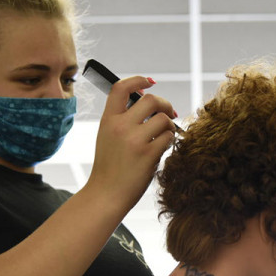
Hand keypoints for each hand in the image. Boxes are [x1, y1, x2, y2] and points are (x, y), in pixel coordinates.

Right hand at [86, 76, 176, 209]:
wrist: (106, 195)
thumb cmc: (110, 168)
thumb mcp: (108, 137)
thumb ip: (123, 120)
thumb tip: (150, 103)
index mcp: (108, 120)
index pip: (120, 88)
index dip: (138, 80)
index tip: (150, 83)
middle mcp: (120, 126)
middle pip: (150, 100)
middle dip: (165, 104)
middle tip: (170, 113)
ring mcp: (134, 140)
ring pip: (163, 118)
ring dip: (170, 126)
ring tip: (165, 136)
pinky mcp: (147, 154)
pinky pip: (168, 137)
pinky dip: (170, 140)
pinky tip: (164, 148)